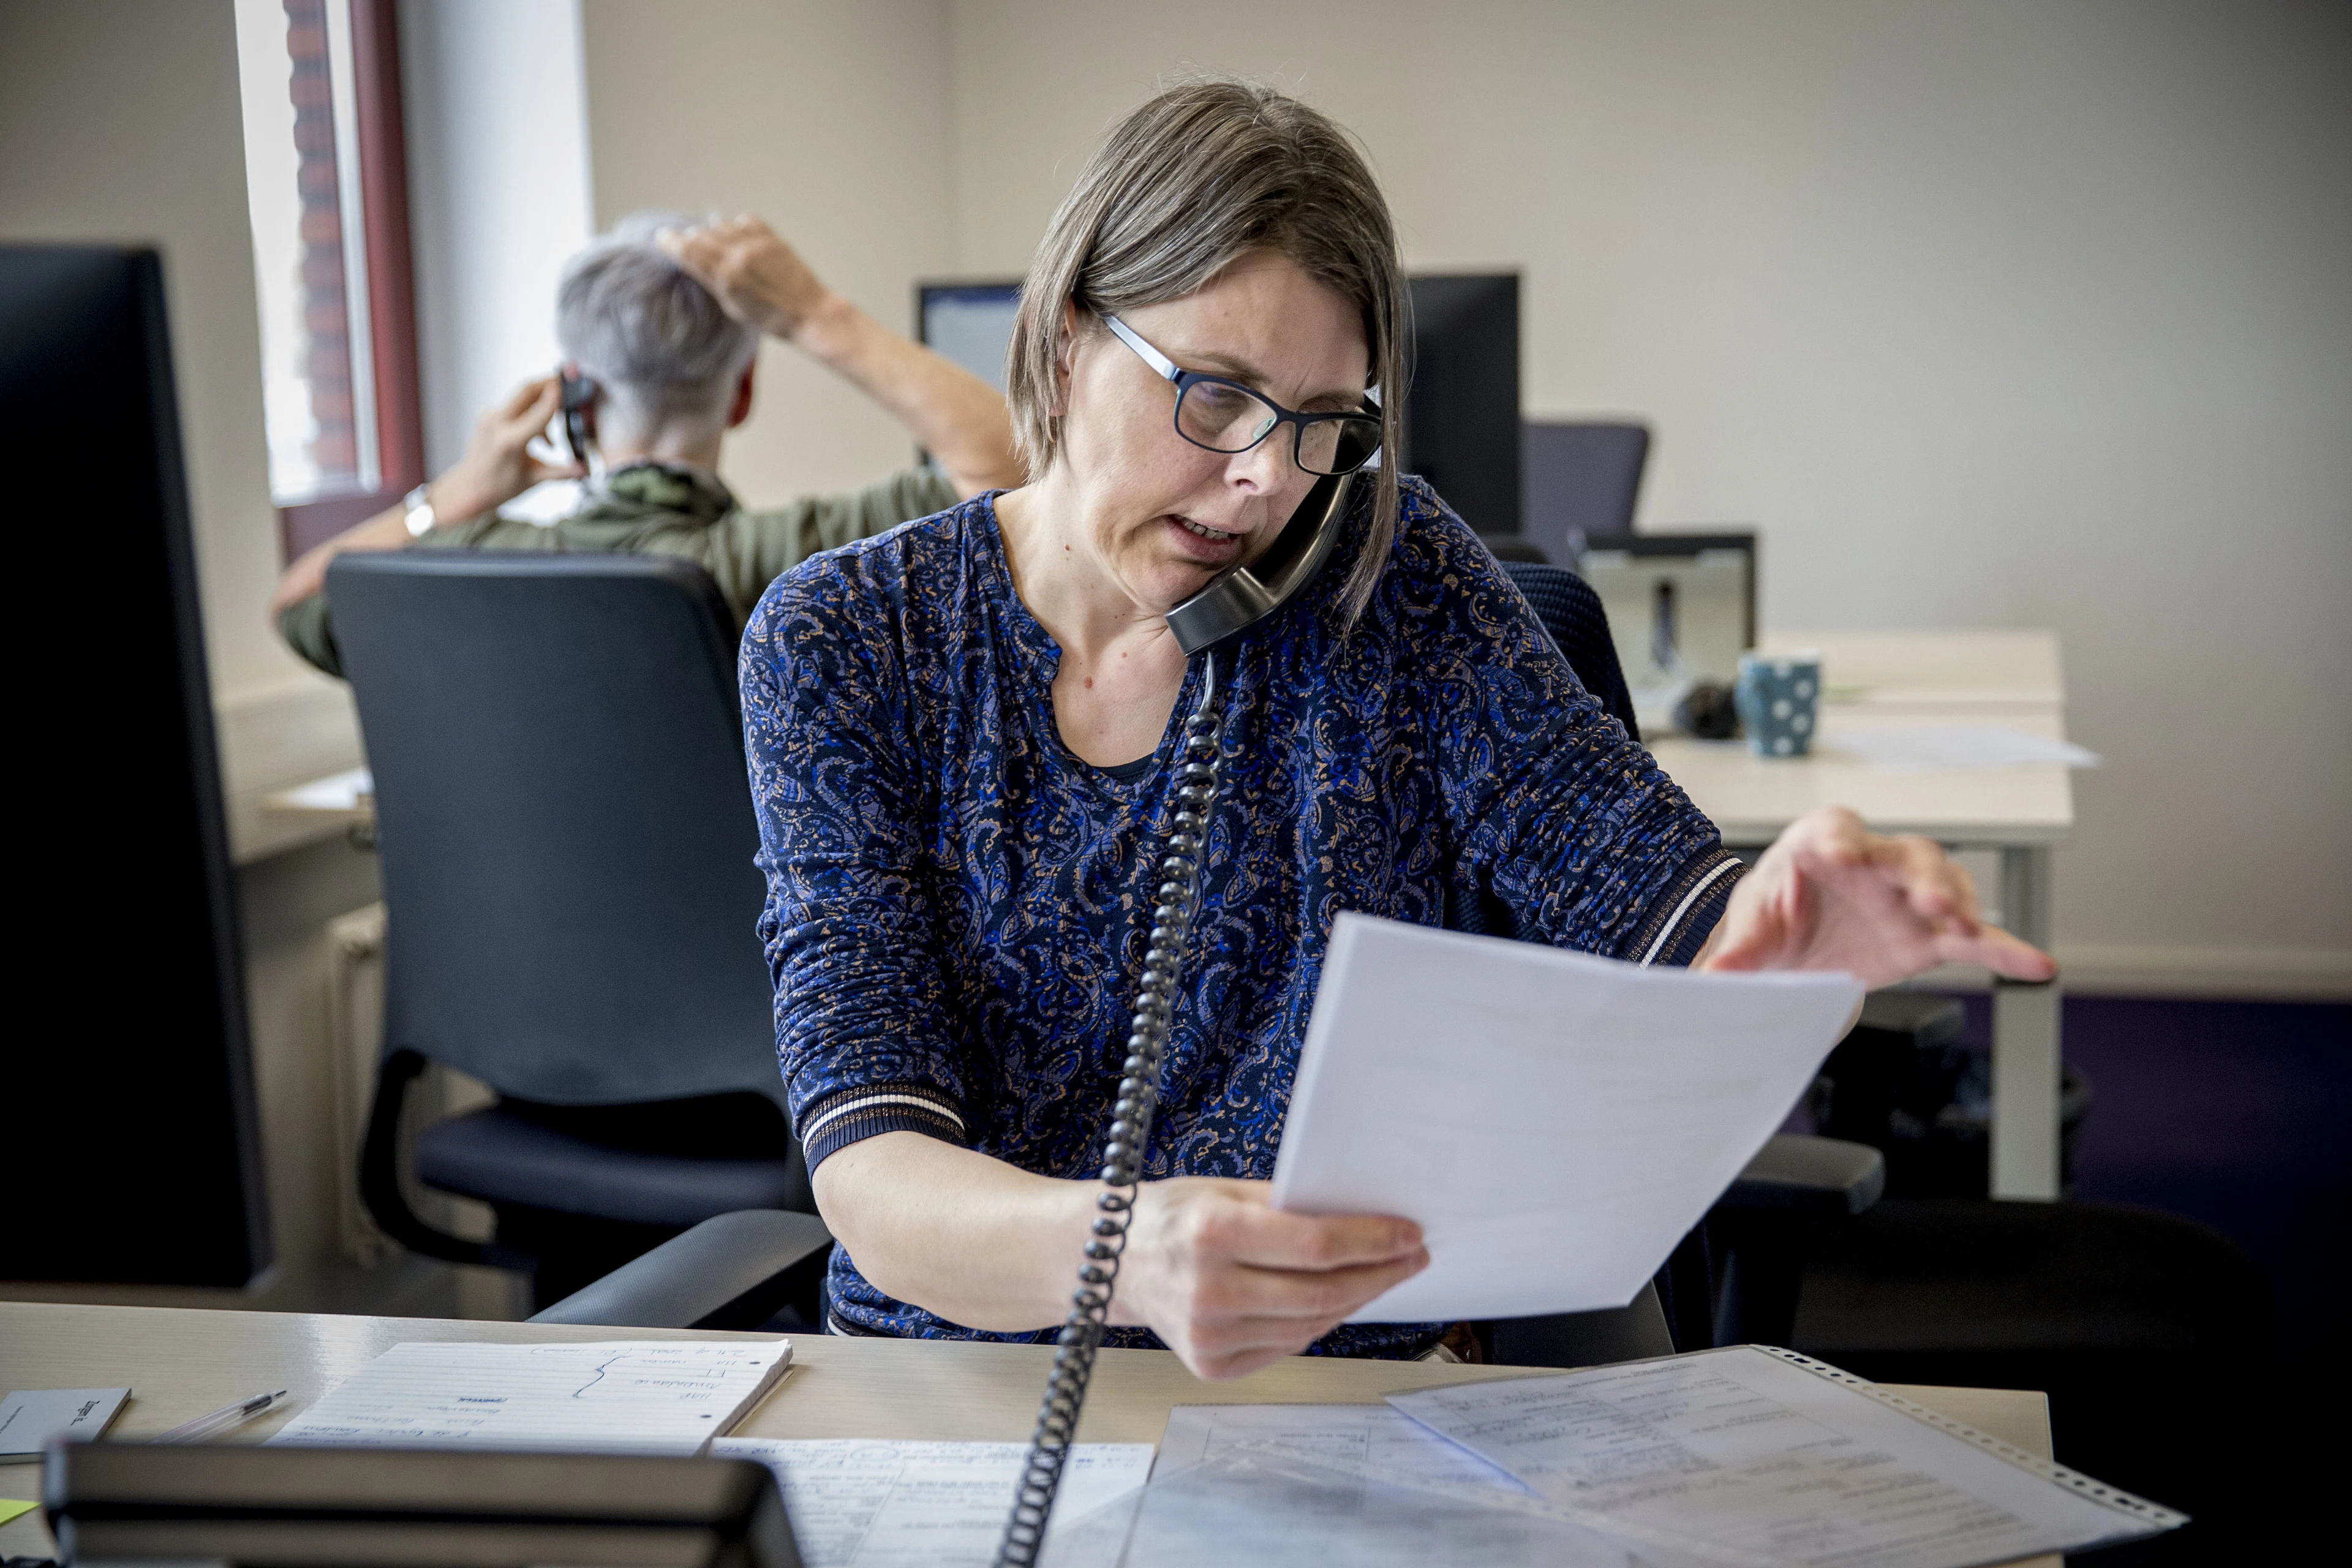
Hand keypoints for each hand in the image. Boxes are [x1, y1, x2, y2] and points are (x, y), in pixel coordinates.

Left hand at [430, 376, 584, 523]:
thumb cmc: (499, 487)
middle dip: (549, 383)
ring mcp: (490, 417)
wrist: (470, 488)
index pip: (539, 411)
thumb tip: (585, 469)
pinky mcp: (488, 416)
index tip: (571, 386)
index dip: (557, 397)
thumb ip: (562, 472)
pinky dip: (530, 412)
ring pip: (521, 397)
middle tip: (567, 381)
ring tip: (555, 427)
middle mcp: (497, 424)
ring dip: (541, 402)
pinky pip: (514, 406)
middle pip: (527, 390)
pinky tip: (539, 434)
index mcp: (510, 441)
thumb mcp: (534, 479)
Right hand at [657, 214, 834, 340]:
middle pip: (701, 235)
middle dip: (689, 237)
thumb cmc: (771, 319)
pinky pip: (746, 220)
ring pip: (722, 225)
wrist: (810, 314)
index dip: (671, 242)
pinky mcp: (774, 238)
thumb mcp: (734, 308)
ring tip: (712, 239)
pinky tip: (738, 233)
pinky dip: (737, 225)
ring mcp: (757, 245)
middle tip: (684, 240)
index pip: (688, 251)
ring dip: (712, 230)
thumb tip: (695, 262)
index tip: (662, 237)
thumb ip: (714, 282)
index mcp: (726, 278)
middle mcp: (738, 257)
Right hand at [1110, 1178, 1426, 1380]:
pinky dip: (1318, 1322)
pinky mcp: (1211, 1364)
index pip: (1315, 1244)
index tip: (1409, 1234)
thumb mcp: (1225, 1190)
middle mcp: (1209, 1290)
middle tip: (1412, 1257)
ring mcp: (1209, 1335)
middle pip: (1322, 1291)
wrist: (1112, 1261)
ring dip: (1357, 1299)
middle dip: (1379, 1273)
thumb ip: (1286, 1204)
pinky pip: (1286, 1345)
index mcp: (1212, 1233)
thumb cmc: (1173, 1216)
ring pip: (1311, 1323)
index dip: (1372, 1241)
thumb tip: (1360, 1214)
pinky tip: (1336, 1300)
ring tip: (1381, 1276)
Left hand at [1696, 806, 2055, 986]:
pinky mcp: (1930, 933)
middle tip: (1926, 898)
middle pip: (1906, 856)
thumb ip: (1737, 954)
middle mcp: (1875, 859)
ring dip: (1960, 906)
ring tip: (1968, 930)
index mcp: (1821, 841)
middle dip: (1919, 874)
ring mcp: (1909, 895)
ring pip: (1946, 886)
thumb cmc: (1773, 914)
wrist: (1791, 942)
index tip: (1846, 854)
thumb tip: (1714, 978)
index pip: (1836, 830)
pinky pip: (1975, 939)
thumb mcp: (1749, 930)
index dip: (1843, 840)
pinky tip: (2038, 965)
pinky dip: (2005, 950)